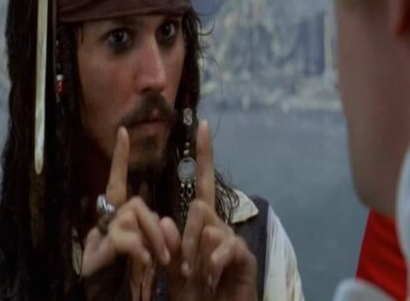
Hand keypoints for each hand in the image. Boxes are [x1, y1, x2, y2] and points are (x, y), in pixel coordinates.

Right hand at [81, 127, 173, 299]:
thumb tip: (165, 222)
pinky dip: (139, 249)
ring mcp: (97, 238)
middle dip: (156, 226)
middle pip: (135, 203)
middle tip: (167, 256)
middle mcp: (104, 225)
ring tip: (156, 264)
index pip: (118, 184)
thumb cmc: (130, 287)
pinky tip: (144, 264)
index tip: (123, 131)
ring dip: (152, 239)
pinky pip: (125, 237)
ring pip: (132, 215)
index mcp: (118, 224)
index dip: (120, 158)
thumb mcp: (150, 258)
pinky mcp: (95, 253)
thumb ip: (156, 238)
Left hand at [166, 121, 258, 300]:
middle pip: (199, 207)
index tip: (201, 125)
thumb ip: (169, 245)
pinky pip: (224, 247)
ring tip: (196, 278)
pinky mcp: (244, 257)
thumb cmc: (196, 294)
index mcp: (202, 226)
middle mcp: (220, 227)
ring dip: (195, 255)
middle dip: (185, 237)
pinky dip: (212, 265)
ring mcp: (233, 241)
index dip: (203, 155)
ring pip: (209, 227)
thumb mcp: (173, 269)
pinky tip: (210, 279)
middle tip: (180, 268)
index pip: (202, 183)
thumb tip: (165, 220)